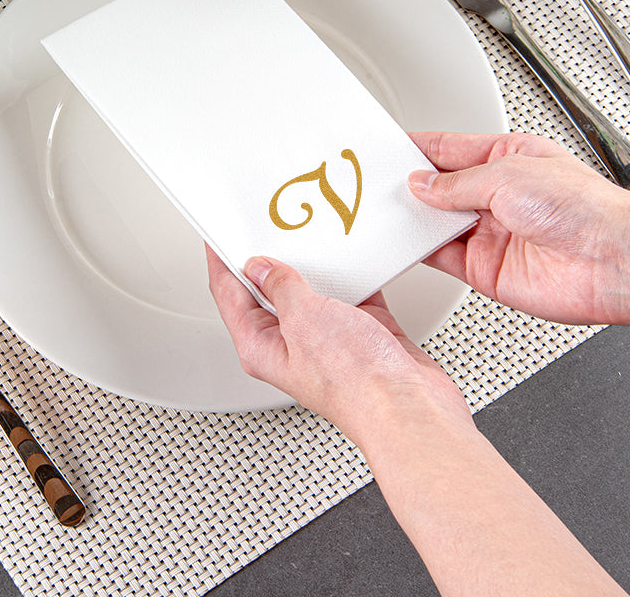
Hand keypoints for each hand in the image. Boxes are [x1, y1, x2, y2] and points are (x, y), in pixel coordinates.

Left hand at [206, 247, 471, 443]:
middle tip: (264, 222)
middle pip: (267, 289)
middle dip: (267, 255)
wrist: (410, 407)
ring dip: (312, 262)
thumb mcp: (303, 319)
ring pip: (310, 288)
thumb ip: (280, 287)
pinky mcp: (360, 331)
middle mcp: (290, 343)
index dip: (221, 259)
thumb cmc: (355, 384)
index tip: (219, 232)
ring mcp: (325, 337)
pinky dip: (351, 272)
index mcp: (260, 345)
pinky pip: (349, 291)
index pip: (228, 293)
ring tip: (308, 230)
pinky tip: (352, 253)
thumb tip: (262, 266)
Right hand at [408, 131, 629, 328]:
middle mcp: (499, 196)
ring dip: (414, 217)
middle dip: (412, 184)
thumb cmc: (584, 209)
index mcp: (509, 159)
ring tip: (387, 209)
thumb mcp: (506, 175)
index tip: (390, 148)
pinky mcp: (484, 267)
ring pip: (437, 221)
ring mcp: (491, 232)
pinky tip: (406, 240)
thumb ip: (456, 183)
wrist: (611, 261)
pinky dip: (420, 249)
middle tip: (379, 182)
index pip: (451, 149)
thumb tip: (423, 184)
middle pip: (441, 187)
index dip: (419, 148)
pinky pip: (441, 255)